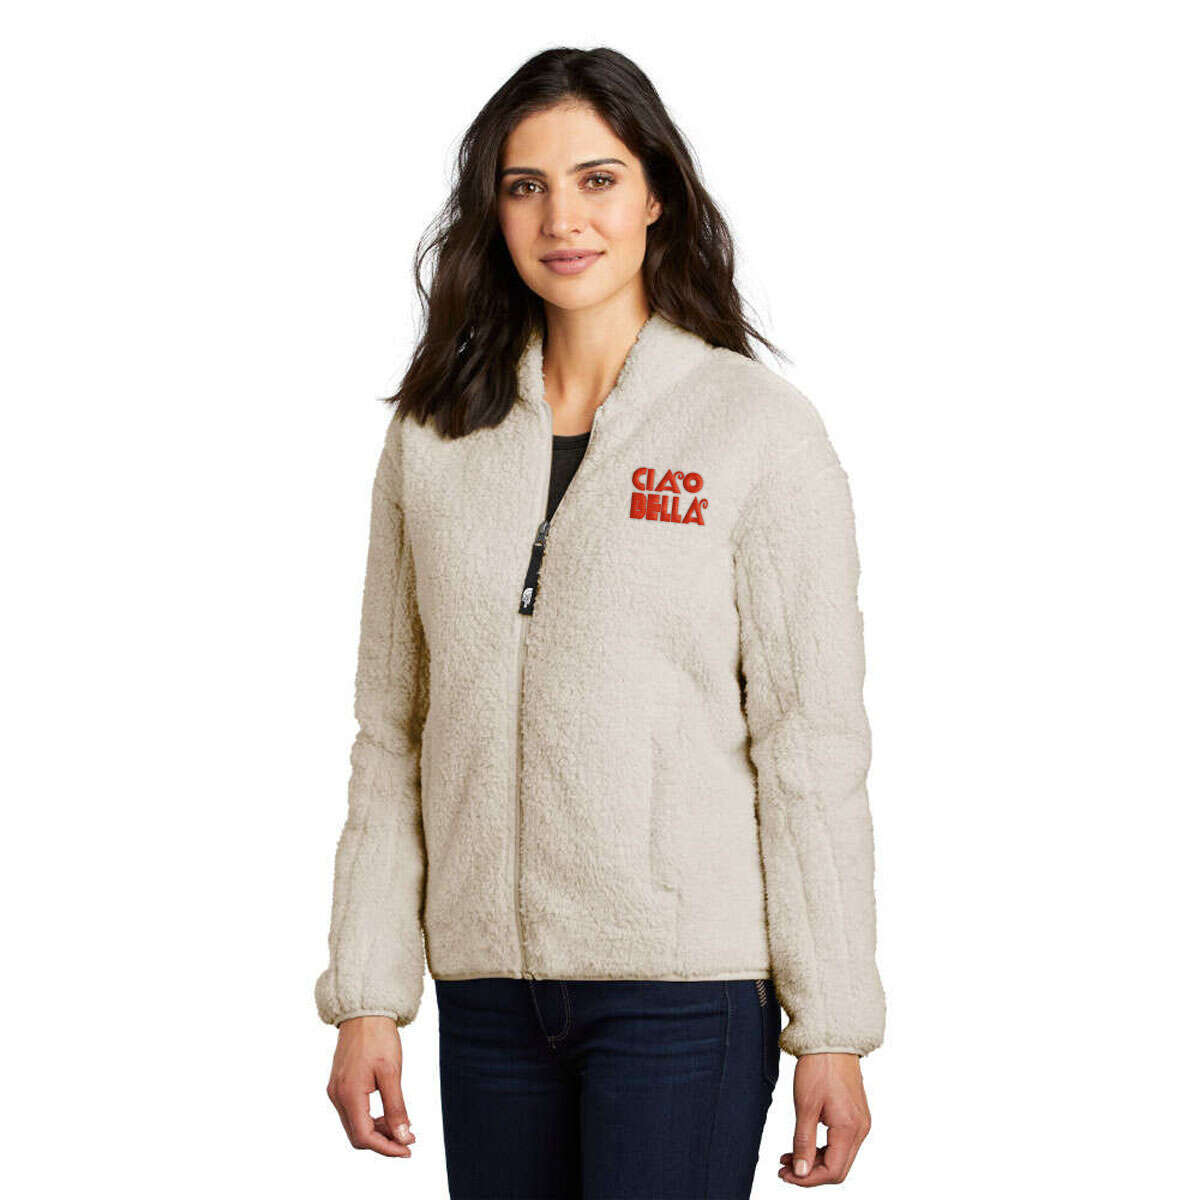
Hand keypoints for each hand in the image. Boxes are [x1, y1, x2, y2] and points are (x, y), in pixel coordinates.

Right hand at [326, 1015, 417, 1156]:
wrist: (364, 1012)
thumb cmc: (379, 1038)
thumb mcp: (392, 1073)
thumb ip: (396, 1108)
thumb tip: (403, 1137)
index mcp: (349, 1094)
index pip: (364, 1136)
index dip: (386, 1148)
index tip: (407, 1149)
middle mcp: (337, 1096)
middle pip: (357, 1135)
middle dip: (383, 1142)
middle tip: (408, 1140)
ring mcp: (336, 1090)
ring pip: (355, 1124)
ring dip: (377, 1131)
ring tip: (402, 1127)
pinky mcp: (339, 1084)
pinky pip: (352, 1111)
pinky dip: (370, 1118)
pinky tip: (388, 1114)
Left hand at [777, 1052, 870, 1186]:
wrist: (831, 1040)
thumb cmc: (819, 1067)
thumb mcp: (805, 1106)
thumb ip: (803, 1142)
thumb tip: (800, 1172)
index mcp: (850, 1129)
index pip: (833, 1171)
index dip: (808, 1179)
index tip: (786, 1174)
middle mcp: (860, 1130)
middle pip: (837, 1168)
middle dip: (810, 1172)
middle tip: (784, 1169)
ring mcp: (859, 1123)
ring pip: (838, 1156)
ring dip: (813, 1161)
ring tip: (788, 1157)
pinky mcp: (854, 1115)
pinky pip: (839, 1142)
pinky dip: (821, 1147)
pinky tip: (802, 1145)